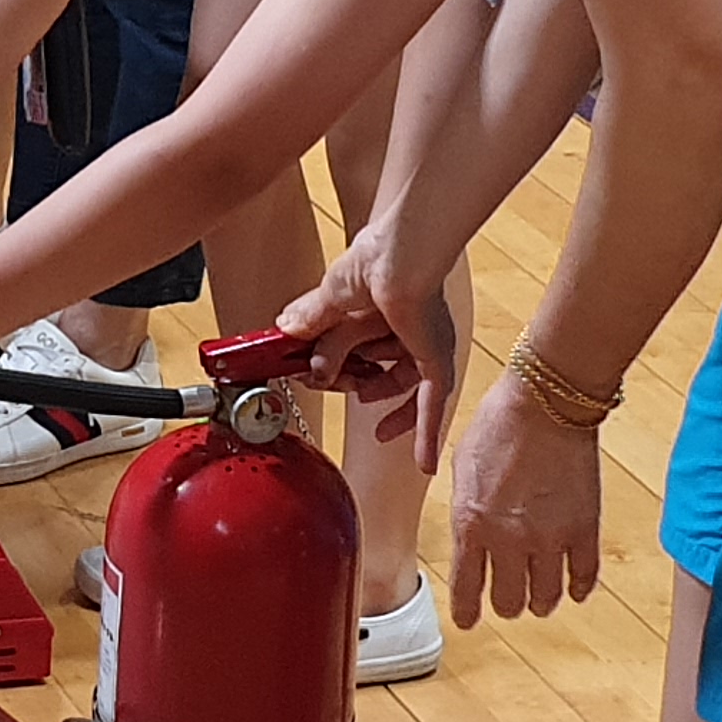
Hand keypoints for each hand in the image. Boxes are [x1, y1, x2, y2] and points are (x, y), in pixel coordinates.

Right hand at [281, 225, 461, 468]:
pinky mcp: (436, 362)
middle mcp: (413, 331)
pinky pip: (431, 406)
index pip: (364, 350)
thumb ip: (311, 317)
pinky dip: (426, 435)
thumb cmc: (373, 261)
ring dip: (380, 398)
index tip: (316, 372)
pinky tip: (424, 464)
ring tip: (359, 400)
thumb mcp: (331, 297)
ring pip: (399, 385)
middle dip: (355, 381)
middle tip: (328, 379)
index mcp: (389, 311)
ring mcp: (428, 348)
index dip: (341, 366)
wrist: (396, 257)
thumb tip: (286, 330)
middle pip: (383, 371)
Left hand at [444, 371, 604, 622]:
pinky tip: (574, 590)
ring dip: (541, 601)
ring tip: (540, 597)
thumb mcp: (461, 467)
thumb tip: (467, 536)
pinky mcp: (585, 529)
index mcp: (471, 524)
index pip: (466, 589)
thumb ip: (464, 510)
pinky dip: (578, 589)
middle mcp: (509, 540)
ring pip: (546, 599)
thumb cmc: (498, 425)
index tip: (469, 621)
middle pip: (508, 602)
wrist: (546, 402)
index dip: (467, 612)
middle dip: (506, 604)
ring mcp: (550, 538)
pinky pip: (584, 578)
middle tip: (508, 599)